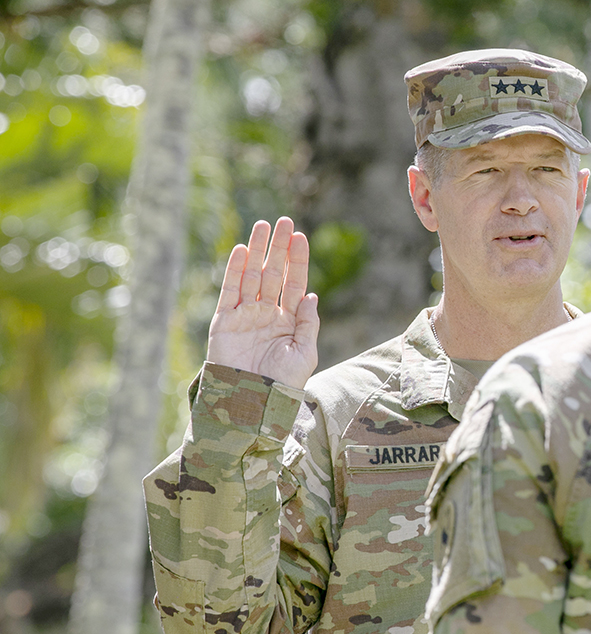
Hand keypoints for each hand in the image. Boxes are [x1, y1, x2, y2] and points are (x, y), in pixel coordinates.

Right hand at [207, 217, 319, 387]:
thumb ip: (309, 323)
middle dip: (279, 247)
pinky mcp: (225, 321)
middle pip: (274, 273)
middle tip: (284, 220)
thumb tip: (311, 294)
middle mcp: (267, 314)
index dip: (298, 260)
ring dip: (258, 250)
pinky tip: (243, 250)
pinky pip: (230, 291)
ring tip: (264, 226)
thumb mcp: (305, 353)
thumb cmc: (283, 383)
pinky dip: (235, 270)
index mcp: (289, 321)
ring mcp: (245, 315)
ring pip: (252, 275)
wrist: (252, 402)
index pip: (294, 283)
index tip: (301, 237)